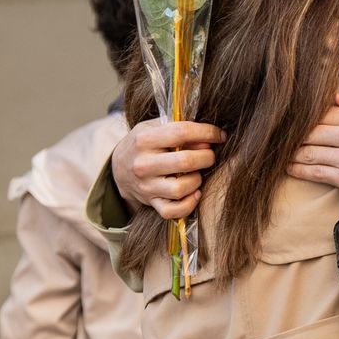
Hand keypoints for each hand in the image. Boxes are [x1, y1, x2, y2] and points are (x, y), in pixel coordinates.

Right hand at [111, 118, 225, 219]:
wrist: (119, 167)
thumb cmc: (144, 144)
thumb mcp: (155, 127)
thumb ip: (179, 128)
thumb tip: (207, 140)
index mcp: (144, 139)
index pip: (181, 133)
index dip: (206, 132)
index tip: (219, 135)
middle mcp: (143, 164)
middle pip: (184, 162)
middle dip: (206, 157)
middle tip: (210, 155)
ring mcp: (146, 186)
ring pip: (180, 189)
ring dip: (197, 180)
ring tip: (197, 173)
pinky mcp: (151, 203)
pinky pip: (173, 211)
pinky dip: (189, 204)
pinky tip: (195, 192)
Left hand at [289, 91, 338, 255]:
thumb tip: (337, 96)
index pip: (323, 112)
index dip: (306, 116)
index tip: (292, 118)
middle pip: (311, 131)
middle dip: (293, 133)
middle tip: (277, 133)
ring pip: (309, 152)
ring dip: (292, 152)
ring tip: (277, 151)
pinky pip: (316, 173)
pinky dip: (299, 170)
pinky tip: (288, 168)